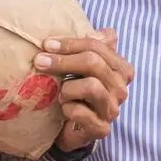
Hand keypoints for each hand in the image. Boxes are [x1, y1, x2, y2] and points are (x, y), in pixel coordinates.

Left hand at [33, 29, 133, 151]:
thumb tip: (107, 31)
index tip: (47, 44)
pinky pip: (81, 113)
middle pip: (94, 63)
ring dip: (67, 88)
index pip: (98, 46)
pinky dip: (68, 108)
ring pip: (91, 86)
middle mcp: (121, 89)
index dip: (71, 43)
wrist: (71, 128)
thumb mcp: (82, 66)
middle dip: (63, 61)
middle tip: (40, 62)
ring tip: (58, 93)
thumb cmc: (77, 93)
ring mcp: (112, 110)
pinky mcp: (102, 129)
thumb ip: (93, 46)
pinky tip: (63, 109)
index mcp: (121, 69)